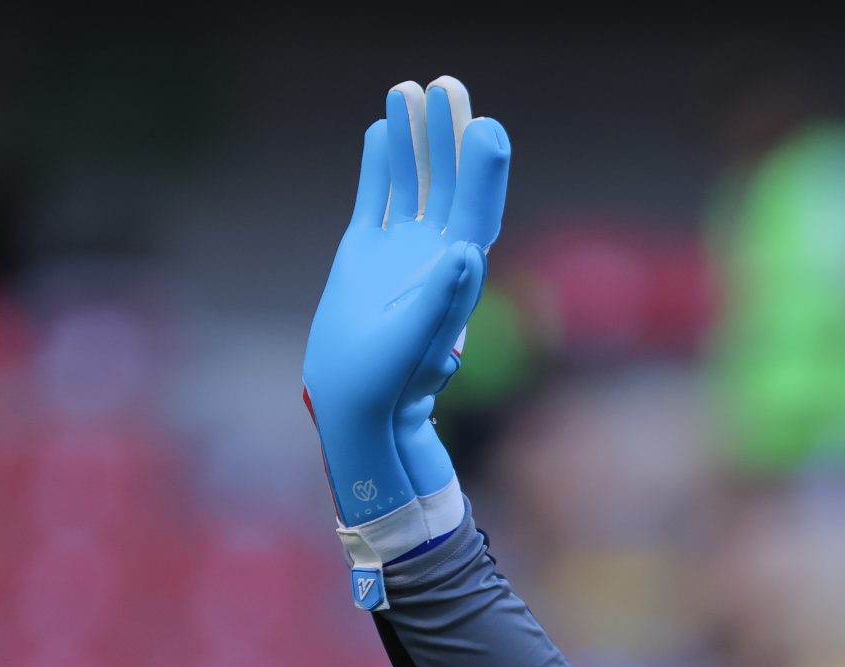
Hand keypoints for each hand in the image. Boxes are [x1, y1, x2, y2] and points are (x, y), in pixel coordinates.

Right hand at [303, 76, 510, 538]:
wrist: (357, 404)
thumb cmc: (389, 383)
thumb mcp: (414, 344)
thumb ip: (442, 300)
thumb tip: (468, 252)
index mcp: (457, 274)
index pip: (479, 210)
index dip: (483, 170)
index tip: (487, 127)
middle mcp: (436, 254)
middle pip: (449, 184)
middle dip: (449, 136)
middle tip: (448, 85)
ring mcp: (402, 250)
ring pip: (413, 183)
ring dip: (415, 139)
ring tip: (408, 88)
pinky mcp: (368, 252)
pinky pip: (378, 199)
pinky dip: (380, 166)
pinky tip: (382, 129)